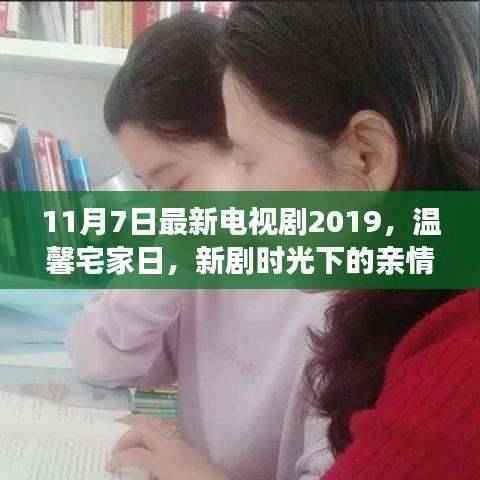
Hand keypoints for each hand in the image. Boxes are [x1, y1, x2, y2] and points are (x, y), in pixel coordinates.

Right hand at [107, 415, 227, 479]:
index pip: (135, 454)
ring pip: (157, 422)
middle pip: (145, 428)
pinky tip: (146, 436)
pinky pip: (166, 427)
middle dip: (127, 435)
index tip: (109, 466)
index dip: (119, 458)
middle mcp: (172, 446)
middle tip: (114, 447)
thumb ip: (146, 474)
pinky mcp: (187, 445)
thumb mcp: (162, 479)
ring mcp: (181, 442)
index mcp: (164, 460)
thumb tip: (129, 469)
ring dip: (140, 425)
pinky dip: (152, 427)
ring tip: (126, 429)